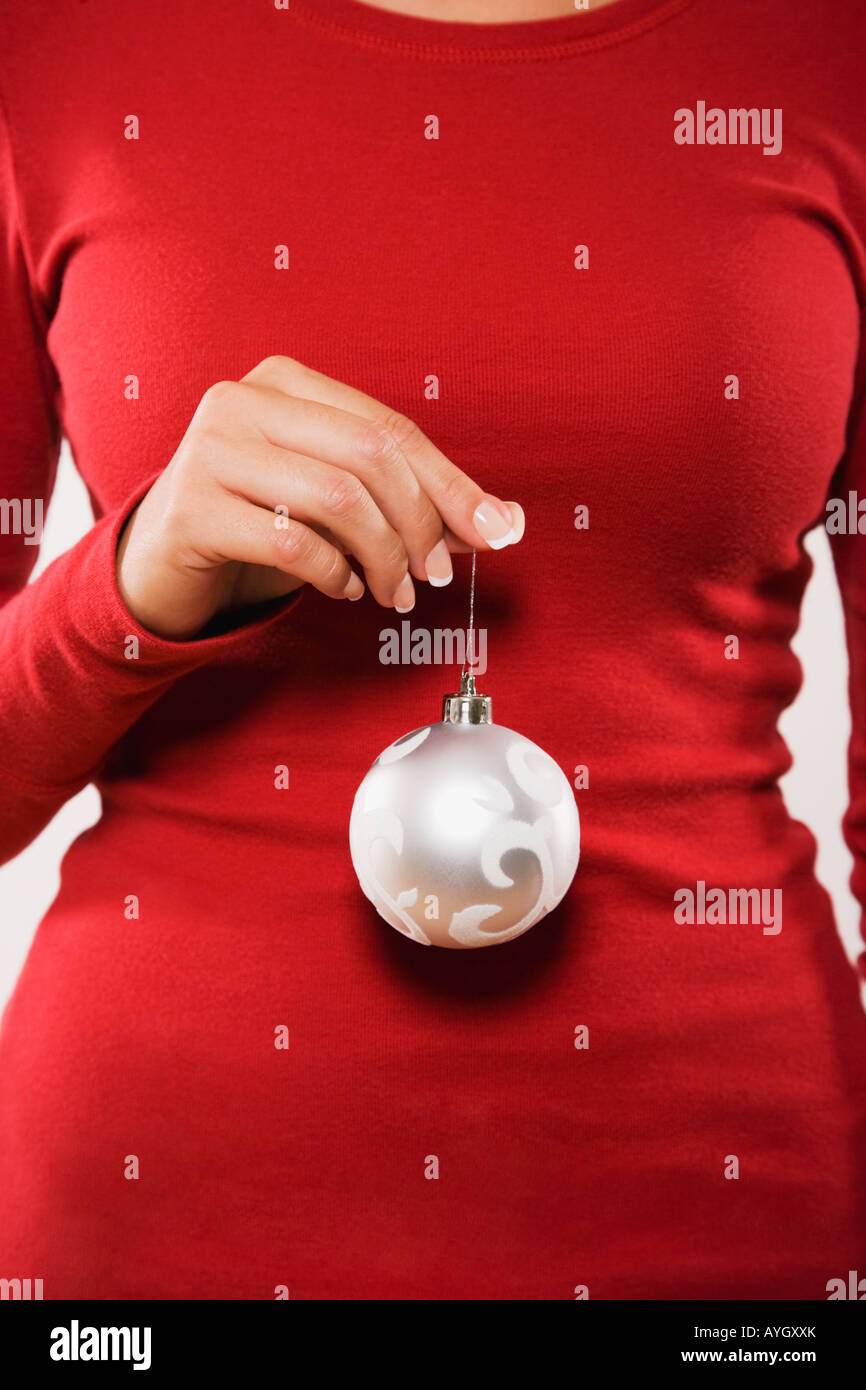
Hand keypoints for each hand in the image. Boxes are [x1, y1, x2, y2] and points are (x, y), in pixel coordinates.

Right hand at [117, 356, 523, 639]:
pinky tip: (340, 587)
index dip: (450, 485)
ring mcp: (211, 449)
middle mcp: (244, 400)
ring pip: (336, 498)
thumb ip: (414, 504)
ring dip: (381, 557)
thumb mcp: (338, 505)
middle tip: (431, 577)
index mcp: (287, 382)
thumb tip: (505, 522)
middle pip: (370, 456)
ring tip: (389, 591)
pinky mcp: (192, 508)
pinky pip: (291, 544)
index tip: (494, 534)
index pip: (390, 429)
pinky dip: (332, 574)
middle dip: (418, 526)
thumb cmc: (261, 522)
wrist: (163, 562)